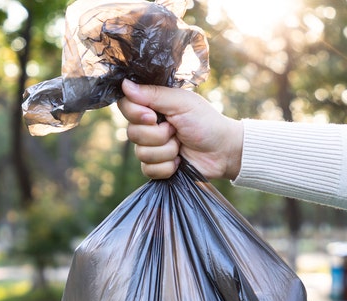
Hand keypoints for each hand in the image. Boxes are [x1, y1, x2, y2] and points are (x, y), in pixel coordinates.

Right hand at [118, 80, 243, 179]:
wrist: (222, 151)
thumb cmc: (205, 122)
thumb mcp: (181, 103)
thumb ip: (153, 94)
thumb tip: (124, 84)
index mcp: (152, 106)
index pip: (125, 106)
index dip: (136, 114)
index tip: (153, 116)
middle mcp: (148, 126)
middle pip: (131, 133)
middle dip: (158, 135)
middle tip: (176, 131)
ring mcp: (151, 147)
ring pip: (141, 153)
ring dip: (166, 151)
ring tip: (181, 145)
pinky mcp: (157, 167)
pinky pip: (148, 170)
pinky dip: (167, 167)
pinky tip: (179, 161)